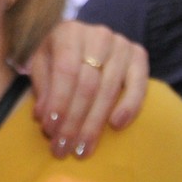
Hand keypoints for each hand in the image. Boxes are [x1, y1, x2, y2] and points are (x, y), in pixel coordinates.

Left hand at [26, 20, 148, 158]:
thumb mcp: (42, 67)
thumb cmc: (58, 58)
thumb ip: (42, 89)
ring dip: (94, 124)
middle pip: (88, 85)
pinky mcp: (139, 55)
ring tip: (83, 149)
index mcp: (68, 32)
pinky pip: (138, 85)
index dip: (59, 102)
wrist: (83, 41)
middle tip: (64, 148)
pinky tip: (116, 126)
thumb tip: (44, 116)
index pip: (66, 71)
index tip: (51, 130)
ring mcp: (121, 44)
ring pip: (109, 90)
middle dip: (74, 121)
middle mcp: (98, 35)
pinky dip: (129, 106)